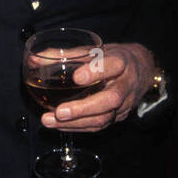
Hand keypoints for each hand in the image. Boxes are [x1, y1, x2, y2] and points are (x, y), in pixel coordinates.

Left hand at [40, 42, 155, 132]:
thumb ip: (66, 55)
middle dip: (83, 108)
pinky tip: (59, 126)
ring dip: (75, 123)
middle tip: (60, 112)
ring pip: (104, 118)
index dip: (96, 71)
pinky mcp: (119, 117)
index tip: (77, 77)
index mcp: (122, 62)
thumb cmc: (113, 58)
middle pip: (111, 99)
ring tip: (50, 121)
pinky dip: (77, 127)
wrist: (142, 71)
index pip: (113, 65)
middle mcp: (126, 84)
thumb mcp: (94, 50)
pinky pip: (99, 126)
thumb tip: (35, 58)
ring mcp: (125, 104)